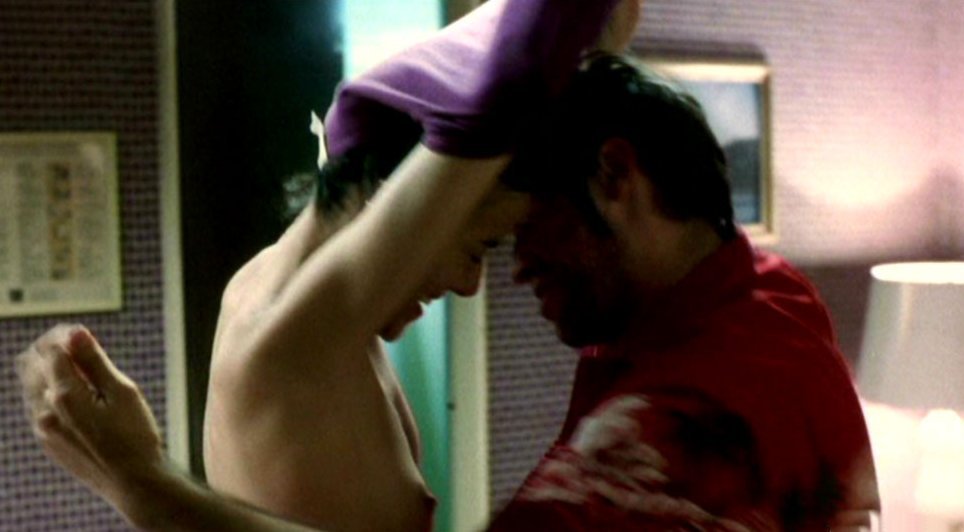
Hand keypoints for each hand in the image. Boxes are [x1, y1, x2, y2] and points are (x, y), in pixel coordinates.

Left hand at [15, 324, 165, 524]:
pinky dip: (51, 391)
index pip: (52, 349)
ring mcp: (43, 428)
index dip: (67, 336)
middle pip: (33, 363)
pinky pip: (38, 406)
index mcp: (65, 395)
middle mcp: (45, 410)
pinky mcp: (48, 442)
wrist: (133, 483)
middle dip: (53, 348)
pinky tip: (77, 395)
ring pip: (32, 385)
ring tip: (81, 370)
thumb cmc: (135, 435)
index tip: (86, 335)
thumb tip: (75, 332)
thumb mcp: (123, 392)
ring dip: (50, 370)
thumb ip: (94, 361)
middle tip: (81, 347)